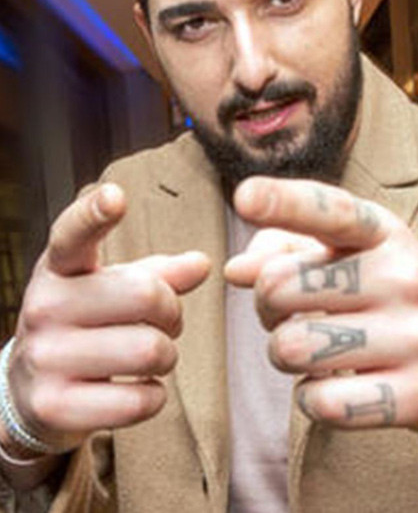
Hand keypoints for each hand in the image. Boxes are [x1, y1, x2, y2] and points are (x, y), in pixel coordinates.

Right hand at [10, 184, 209, 456]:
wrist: (30, 395)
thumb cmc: (86, 328)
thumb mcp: (112, 291)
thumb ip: (159, 274)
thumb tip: (202, 264)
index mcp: (60, 270)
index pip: (73, 235)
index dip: (94, 214)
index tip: (115, 197)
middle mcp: (44, 308)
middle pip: (148, 296)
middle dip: (172, 314)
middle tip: (161, 325)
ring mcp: (44, 358)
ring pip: (152, 351)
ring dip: (166, 357)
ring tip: (146, 358)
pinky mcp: (55, 405)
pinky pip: (142, 400)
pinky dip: (153, 397)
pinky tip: (132, 390)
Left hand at [224, 179, 417, 433]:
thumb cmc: (391, 300)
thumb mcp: (351, 260)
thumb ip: (287, 250)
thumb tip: (237, 269)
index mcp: (386, 235)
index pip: (333, 212)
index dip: (286, 202)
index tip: (246, 197)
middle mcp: (407, 277)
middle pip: (280, 287)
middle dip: (268, 308)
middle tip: (293, 316)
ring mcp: (417, 335)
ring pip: (293, 349)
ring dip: (287, 358)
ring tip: (318, 354)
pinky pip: (321, 402)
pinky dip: (315, 400)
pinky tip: (341, 388)